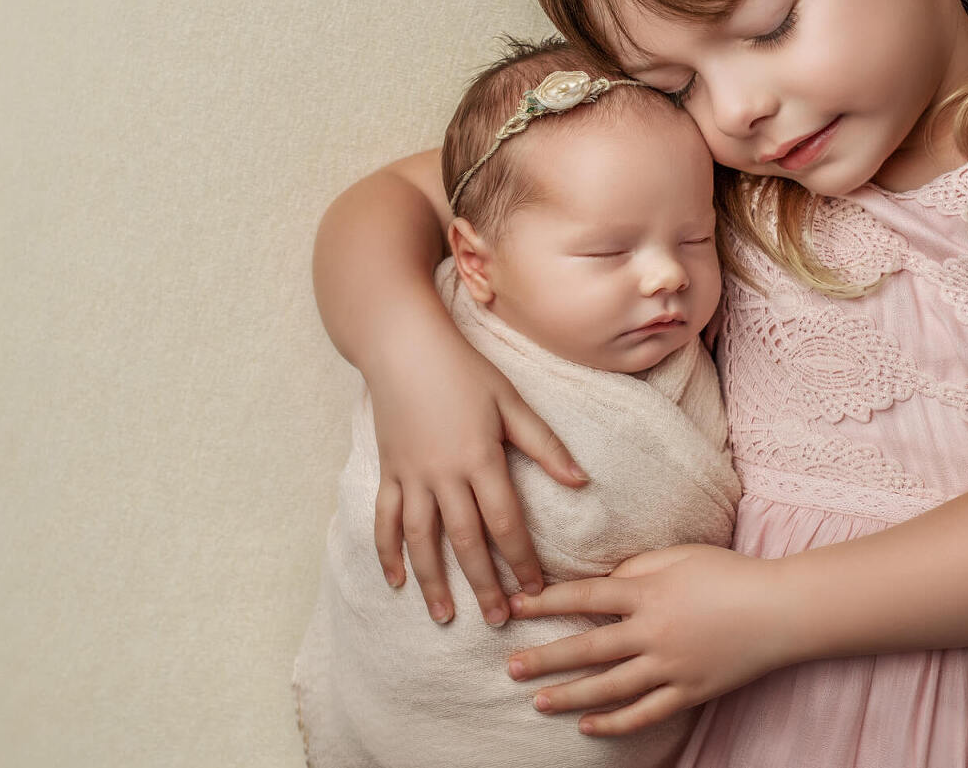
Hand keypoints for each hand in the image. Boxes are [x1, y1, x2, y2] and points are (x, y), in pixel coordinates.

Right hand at [368, 336, 589, 624]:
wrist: (404, 346)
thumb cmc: (465, 370)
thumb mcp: (512, 402)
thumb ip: (545, 444)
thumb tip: (582, 481)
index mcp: (480, 459)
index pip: (506, 522)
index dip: (522, 560)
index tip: (535, 589)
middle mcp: (443, 474)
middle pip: (466, 540)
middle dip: (483, 584)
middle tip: (498, 619)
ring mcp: (411, 475)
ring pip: (422, 540)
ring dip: (433, 581)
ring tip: (444, 616)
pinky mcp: (388, 471)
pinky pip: (385, 520)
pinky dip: (387, 552)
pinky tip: (396, 581)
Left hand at [504, 544, 793, 736]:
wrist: (780, 610)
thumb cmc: (731, 573)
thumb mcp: (682, 555)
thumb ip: (640, 566)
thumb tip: (607, 579)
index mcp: (649, 593)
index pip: (586, 597)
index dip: (548, 601)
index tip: (518, 605)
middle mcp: (653, 632)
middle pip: (588, 648)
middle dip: (546, 658)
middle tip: (510, 667)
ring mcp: (671, 667)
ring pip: (609, 687)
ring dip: (570, 695)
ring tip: (537, 701)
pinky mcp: (689, 692)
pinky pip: (644, 713)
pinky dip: (614, 724)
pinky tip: (587, 726)